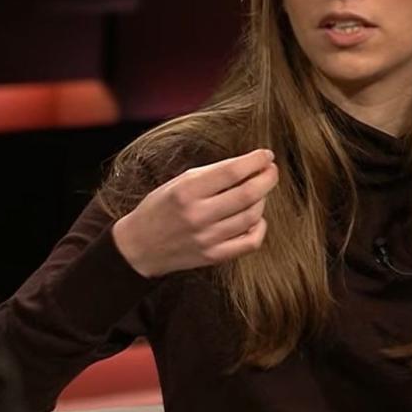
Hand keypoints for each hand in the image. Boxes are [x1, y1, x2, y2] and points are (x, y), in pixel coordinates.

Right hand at [111, 149, 277, 277]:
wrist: (139, 246)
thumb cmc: (160, 208)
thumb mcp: (179, 182)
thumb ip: (212, 174)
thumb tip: (249, 165)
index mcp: (187, 191)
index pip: (231, 171)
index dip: (255, 161)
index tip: (266, 155)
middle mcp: (198, 215)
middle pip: (248, 194)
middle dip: (267, 178)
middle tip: (271, 171)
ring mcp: (207, 238)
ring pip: (252, 216)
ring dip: (262, 200)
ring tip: (258, 192)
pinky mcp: (213, 256)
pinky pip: (250, 242)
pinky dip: (259, 227)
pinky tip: (255, 218)